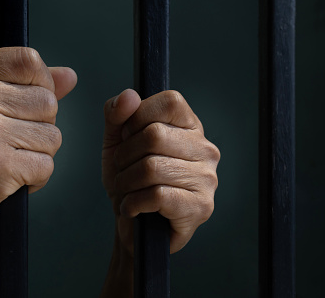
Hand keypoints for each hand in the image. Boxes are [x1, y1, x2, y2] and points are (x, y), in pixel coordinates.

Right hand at [0, 47, 76, 233]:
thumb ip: (30, 87)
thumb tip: (70, 76)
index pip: (30, 61)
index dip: (41, 85)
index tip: (23, 106)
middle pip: (48, 103)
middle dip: (40, 127)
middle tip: (8, 141)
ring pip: (52, 136)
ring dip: (38, 154)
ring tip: (8, 159)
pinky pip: (46, 165)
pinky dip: (35, 178)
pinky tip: (8, 178)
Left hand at [102, 89, 219, 254]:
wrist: (134, 230)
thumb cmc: (130, 182)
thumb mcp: (117, 143)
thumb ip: (118, 115)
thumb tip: (129, 96)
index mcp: (191, 128)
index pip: (170, 101)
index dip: (138, 117)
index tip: (129, 138)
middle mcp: (206, 150)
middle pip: (155, 135)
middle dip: (125, 156)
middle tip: (123, 171)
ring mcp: (207, 179)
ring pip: (152, 167)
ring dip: (126, 182)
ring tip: (128, 192)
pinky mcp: (200, 207)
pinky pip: (156, 195)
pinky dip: (134, 203)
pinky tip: (134, 209)